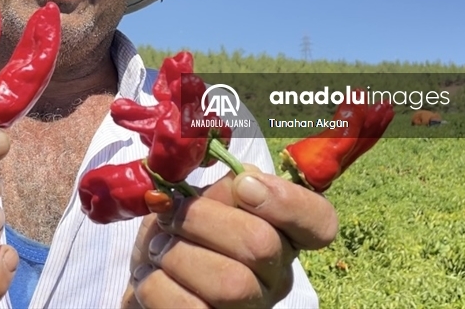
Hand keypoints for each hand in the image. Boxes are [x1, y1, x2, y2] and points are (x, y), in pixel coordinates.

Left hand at [124, 164, 337, 307]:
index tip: (244, 186)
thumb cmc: (176, 237)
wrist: (144, 280)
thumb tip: (242, 179)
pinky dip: (158, 285)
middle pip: (262, 244)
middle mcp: (275, 277)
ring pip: (230, 283)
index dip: (288, 202)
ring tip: (158, 250)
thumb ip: (223, 189)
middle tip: (171, 217)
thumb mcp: (198, 201)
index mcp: (279, 235)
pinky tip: (152, 278)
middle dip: (202, 221)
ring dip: (177, 256)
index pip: (319, 222)